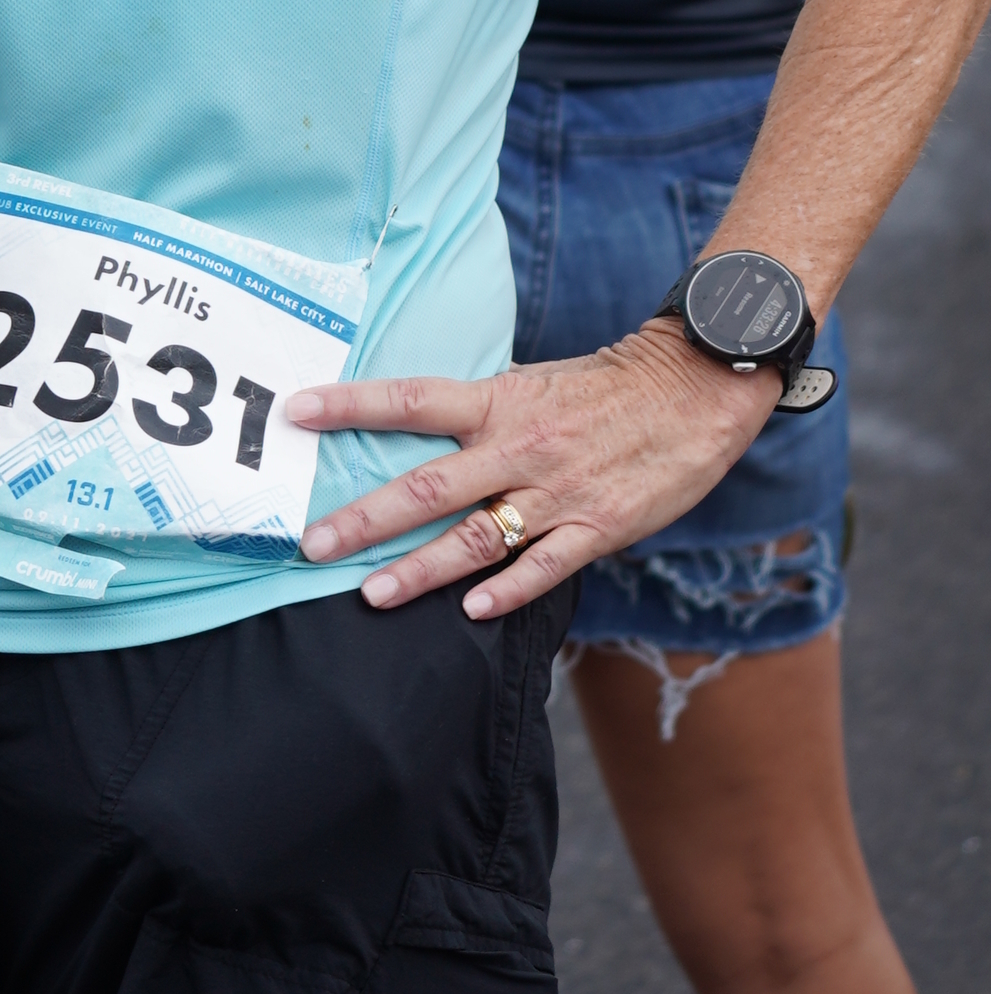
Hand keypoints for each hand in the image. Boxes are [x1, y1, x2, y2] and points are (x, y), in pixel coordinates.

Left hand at [285, 324, 780, 620]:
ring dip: (420, 568)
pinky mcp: (598, 527)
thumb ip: (481, 412)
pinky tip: (470, 610)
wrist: (694, 390)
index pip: (410, 400)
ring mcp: (557, 491)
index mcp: (498, 402)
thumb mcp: (533, 383)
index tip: (298, 412)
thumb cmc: (606, 387)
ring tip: (372, 593)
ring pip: (476, 535)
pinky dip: (507, 589)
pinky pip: (545, 566)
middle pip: (428, 484)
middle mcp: (519, 446)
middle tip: (312, 543)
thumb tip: (419, 425)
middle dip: (366, 518)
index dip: (351, 405)